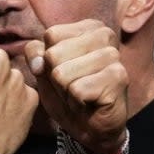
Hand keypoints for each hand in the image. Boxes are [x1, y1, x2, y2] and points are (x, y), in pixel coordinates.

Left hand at [24, 20, 127, 153]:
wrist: (91, 127)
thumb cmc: (68, 92)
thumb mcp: (45, 69)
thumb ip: (35, 53)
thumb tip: (38, 62)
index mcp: (89, 26)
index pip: (51, 35)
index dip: (49, 60)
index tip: (66, 70)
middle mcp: (105, 35)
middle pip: (54, 54)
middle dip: (56, 78)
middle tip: (73, 86)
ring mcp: (113, 55)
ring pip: (62, 73)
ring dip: (66, 91)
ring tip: (80, 95)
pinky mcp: (118, 77)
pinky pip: (76, 90)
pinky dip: (76, 102)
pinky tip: (89, 103)